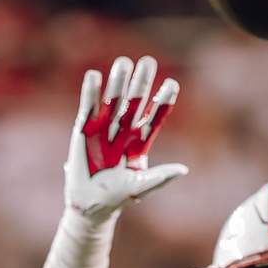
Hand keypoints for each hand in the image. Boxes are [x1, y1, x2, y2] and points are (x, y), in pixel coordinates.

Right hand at [64, 55, 186, 221]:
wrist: (90, 205)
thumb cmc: (117, 197)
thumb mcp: (140, 186)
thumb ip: (160, 177)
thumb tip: (183, 170)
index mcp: (139, 143)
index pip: (154, 118)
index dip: (162, 102)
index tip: (172, 84)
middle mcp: (123, 131)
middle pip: (135, 103)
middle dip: (141, 83)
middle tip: (148, 61)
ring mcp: (103, 129)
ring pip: (113, 101)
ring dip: (118, 82)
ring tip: (123, 62)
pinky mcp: (83, 130)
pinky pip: (88, 108)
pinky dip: (90, 93)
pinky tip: (93, 76)